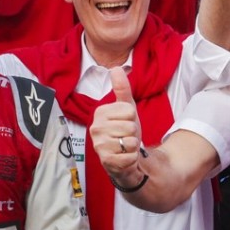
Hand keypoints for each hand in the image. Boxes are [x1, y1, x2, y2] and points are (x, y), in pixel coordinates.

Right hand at [90, 68, 145, 188]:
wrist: (124, 157)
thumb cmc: (124, 131)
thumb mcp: (127, 108)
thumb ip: (122, 89)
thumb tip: (116, 68)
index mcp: (100, 113)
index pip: (128, 110)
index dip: (132, 118)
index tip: (124, 122)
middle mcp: (96, 128)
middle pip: (130, 126)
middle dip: (133, 133)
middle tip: (125, 136)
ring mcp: (99, 145)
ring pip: (130, 141)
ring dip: (132, 146)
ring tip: (124, 146)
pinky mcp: (106, 161)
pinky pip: (129, 156)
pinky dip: (131, 158)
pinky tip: (124, 157)